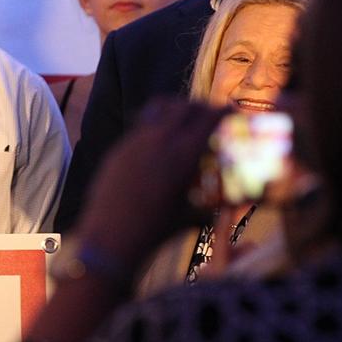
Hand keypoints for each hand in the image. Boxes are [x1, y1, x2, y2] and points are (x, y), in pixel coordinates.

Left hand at [75, 98, 226, 271]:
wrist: (111, 235)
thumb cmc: (155, 230)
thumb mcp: (190, 216)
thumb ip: (210, 205)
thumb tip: (227, 204)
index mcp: (183, 155)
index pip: (208, 119)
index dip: (222, 111)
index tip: (230, 110)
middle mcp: (160, 141)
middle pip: (185, 107)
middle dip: (200, 106)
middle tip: (209, 112)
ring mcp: (136, 141)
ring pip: (159, 109)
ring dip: (176, 109)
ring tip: (184, 117)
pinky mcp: (119, 147)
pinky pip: (141, 125)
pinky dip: (156, 124)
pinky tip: (159, 138)